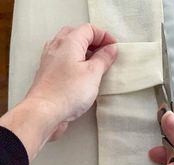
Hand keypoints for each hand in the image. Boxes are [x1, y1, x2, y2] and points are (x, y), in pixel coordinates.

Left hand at [26, 23, 117, 139]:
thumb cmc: (67, 92)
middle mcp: (56, 47)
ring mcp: (49, 60)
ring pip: (68, 48)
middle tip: (105, 54)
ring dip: (83, 52)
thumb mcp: (93, 74)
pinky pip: (62, 60)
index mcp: (69, 42)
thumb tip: (110, 49)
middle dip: (93, 42)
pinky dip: (73, 62)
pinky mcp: (47, 74)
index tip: (114, 48)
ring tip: (94, 65)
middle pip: (77, 35)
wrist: (44, 112)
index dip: (104, 36)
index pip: (89, 29)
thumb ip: (103, 59)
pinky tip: (80, 75)